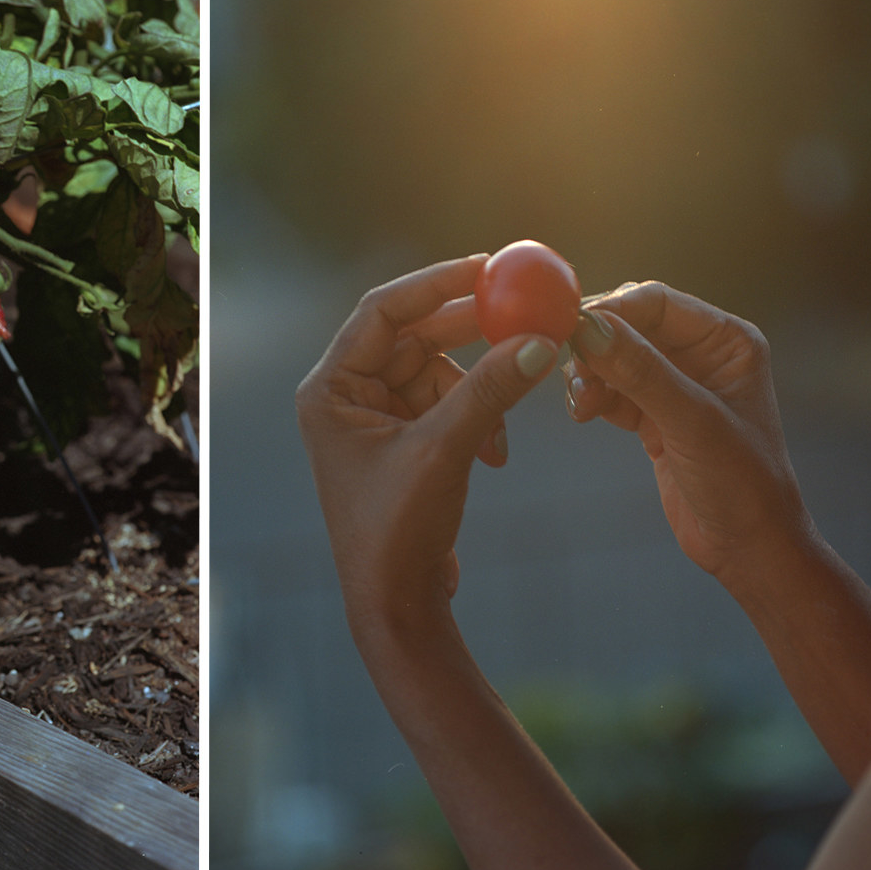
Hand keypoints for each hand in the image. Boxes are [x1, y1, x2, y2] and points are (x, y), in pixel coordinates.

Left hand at [296, 256, 559, 616]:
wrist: (397, 603)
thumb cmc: (398, 530)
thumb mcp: (444, 451)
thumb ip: (489, 391)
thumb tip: (539, 339)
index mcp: (330, 390)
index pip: (381, 311)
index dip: (434, 284)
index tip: (487, 267)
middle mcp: (346, 396)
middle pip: (413, 335)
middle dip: (469, 331)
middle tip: (521, 313)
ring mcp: (375, 418)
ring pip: (440, 370)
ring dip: (479, 393)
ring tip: (498, 436)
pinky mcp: (404, 440)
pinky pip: (449, 402)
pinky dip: (478, 418)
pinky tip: (494, 455)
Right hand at [565, 281, 816, 581]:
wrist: (748, 549)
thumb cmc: (743, 484)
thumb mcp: (691, 422)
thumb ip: (641, 371)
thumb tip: (589, 327)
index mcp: (727, 341)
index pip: (655, 303)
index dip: (611, 311)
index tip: (569, 329)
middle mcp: (702, 354)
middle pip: (629, 325)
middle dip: (595, 345)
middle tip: (572, 371)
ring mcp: (676, 385)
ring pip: (613, 357)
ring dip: (588, 374)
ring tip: (581, 405)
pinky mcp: (654, 415)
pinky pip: (610, 388)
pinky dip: (591, 397)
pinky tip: (584, 414)